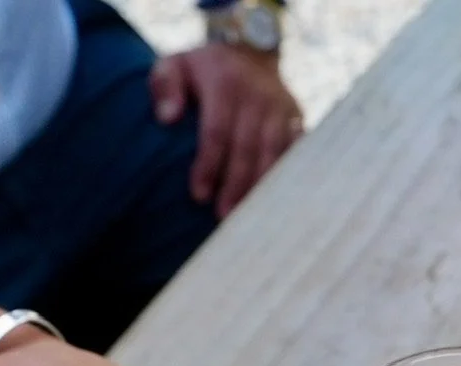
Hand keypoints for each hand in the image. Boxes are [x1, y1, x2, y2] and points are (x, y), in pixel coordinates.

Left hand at [151, 42, 303, 217]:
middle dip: (235, 185)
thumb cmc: (202, 71)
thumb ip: (164, 86)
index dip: (208, 165)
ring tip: (249, 218)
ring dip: (261, 187)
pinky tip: (277, 203)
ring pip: (273, 154)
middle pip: (247, 148)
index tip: (199, 196)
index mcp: (225, 82)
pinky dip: (285, 177)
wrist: (249, 52)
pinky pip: (294, 152)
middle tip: (223, 217)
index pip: (216, 131)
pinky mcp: (297, 118)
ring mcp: (281, 107)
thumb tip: (167, 119)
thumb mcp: (175, 65)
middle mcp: (258, 94)